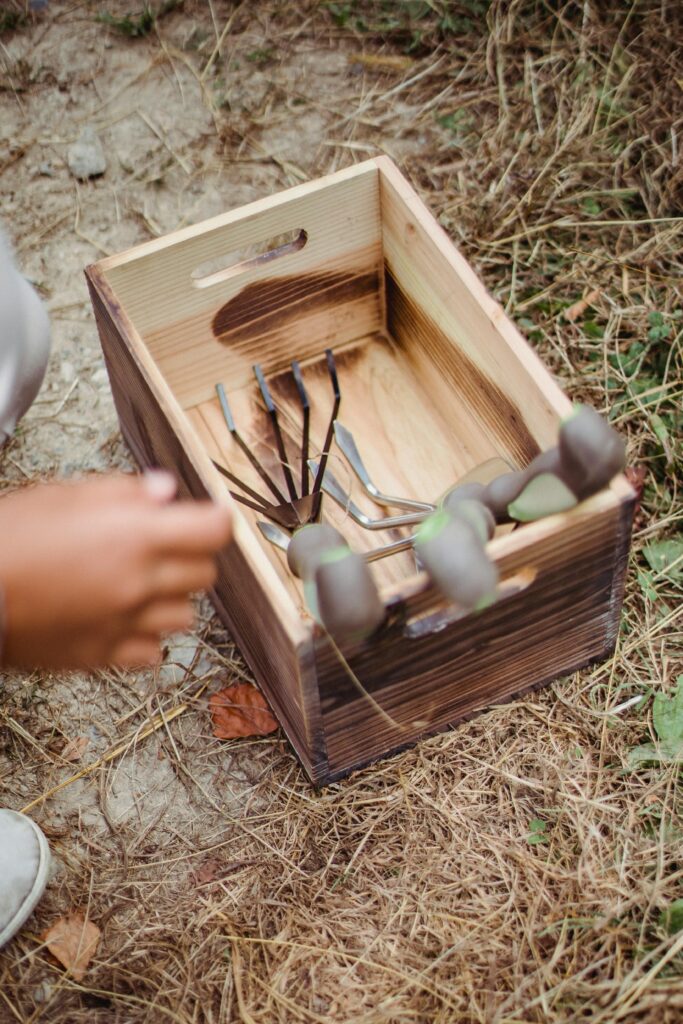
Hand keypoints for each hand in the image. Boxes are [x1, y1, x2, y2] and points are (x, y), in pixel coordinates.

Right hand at [0, 472, 231, 668]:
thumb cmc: (8, 537)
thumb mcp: (62, 495)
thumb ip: (123, 493)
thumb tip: (166, 492)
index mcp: (134, 537)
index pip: (215, 531)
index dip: (215, 519)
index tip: (208, 516)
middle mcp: (139, 583)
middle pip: (206, 573)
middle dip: (192, 555)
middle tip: (166, 545)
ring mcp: (124, 624)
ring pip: (186, 615)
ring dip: (172, 597)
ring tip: (141, 583)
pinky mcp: (103, 656)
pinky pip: (151, 651)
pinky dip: (147, 636)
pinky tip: (123, 617)